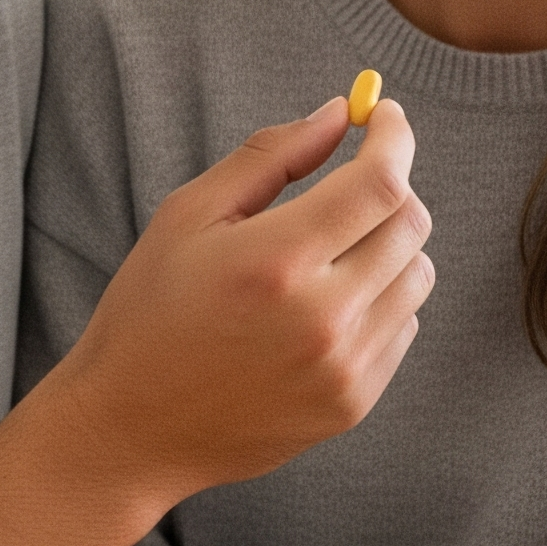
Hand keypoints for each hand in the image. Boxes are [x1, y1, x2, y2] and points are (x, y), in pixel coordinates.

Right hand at [51, 96, 432, 511]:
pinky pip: (404, 326)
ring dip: (392, 243)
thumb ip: (272, 154)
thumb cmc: (151, 311)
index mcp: (275, 262)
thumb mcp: (189, 214)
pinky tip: (330, 302)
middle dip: (391, 185)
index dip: (395, 137)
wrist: (128, 431)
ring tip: (337, 246)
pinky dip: (383, 298)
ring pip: (418, 275)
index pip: (380, 183)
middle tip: (354, 179)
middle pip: (411, 224)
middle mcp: (321, 319)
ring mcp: (342, 370)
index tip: (385, 117)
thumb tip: (341, 113)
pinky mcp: (352, 406)